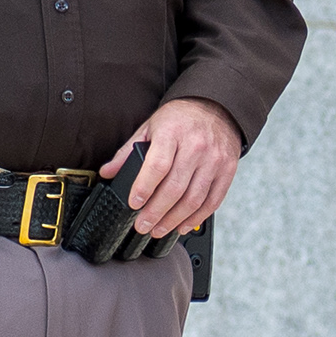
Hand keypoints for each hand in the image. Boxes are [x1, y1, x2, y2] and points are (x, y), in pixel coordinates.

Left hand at [105, 97, 242, 238]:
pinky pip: (213, 200)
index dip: (144, 188)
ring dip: (174, 219)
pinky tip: (182, 225)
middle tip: (143, 225)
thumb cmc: (180, 118)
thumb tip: (108, 172)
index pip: (158, 165)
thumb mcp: (150, 126)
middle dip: (156, 212)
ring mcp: (214, 159)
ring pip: (194, 198)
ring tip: (159, 229)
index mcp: (172, 133)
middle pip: (175, 187)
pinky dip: (197, 218)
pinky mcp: (227, 170)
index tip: (134, 203)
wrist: (215, 106)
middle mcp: (196, 146)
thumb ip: (128, 151)